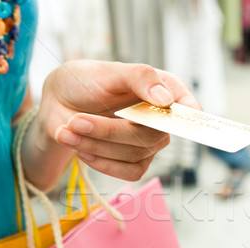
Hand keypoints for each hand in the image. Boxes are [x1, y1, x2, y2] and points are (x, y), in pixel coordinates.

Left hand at [38, 61, 200, 180]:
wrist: (60, 104)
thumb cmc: (86, 82)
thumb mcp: (108, 72)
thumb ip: (139, 78)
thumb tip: (166, 98)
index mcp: (164, 89)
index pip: (187, 106)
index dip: (189, 115)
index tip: (181, 115)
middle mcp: (161, 118)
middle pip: (151, 135)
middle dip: (109, 131)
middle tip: (75, 121)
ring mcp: (150, 142)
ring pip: (135, 154)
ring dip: (96, 145)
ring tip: (67, 131)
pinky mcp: (136, 161)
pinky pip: (130, 172)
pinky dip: (102, 164)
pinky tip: (81, 149)